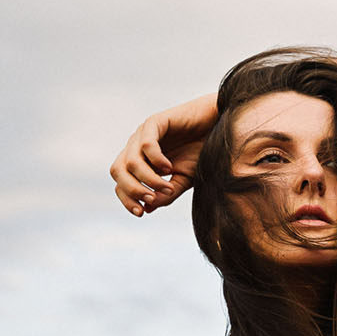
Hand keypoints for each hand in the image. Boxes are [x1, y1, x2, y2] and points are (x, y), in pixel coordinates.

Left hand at [110, 96, 217, 217]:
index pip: (121, 183)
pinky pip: (147, 145)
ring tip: (168, 186)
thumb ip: (166, 194)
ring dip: (147, 179)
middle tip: (151, 198)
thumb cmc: (201, 152)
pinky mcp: (155, 122)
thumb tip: (147, 208)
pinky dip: (156, 160)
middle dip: (131, 190)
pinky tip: (170, 168)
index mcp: (139, 162)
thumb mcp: (183, 180)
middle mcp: (136, 148)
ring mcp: (144, 134)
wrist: (218, 128)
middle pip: (118, 171)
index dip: (126, 199)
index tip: (141, 213)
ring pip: (130, 161)